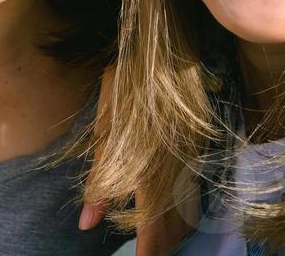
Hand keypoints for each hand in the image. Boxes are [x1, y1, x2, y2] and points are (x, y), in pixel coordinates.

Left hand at [78, 67, 197, 254]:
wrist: (166, 49)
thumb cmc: (129, 82)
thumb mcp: (107, 126)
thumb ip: (99, 178)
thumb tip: (87, 224)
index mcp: (152, 167)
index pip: (153, 229)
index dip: (148, 253)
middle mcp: (177, 171)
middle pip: (174, 230)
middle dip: (161, 249)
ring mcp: (191, 163)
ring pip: (187, 216)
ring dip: (172, 236)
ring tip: (153, 245)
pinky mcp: (198, 153)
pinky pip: (193, 197)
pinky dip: (181, 216)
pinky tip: (168, 217)